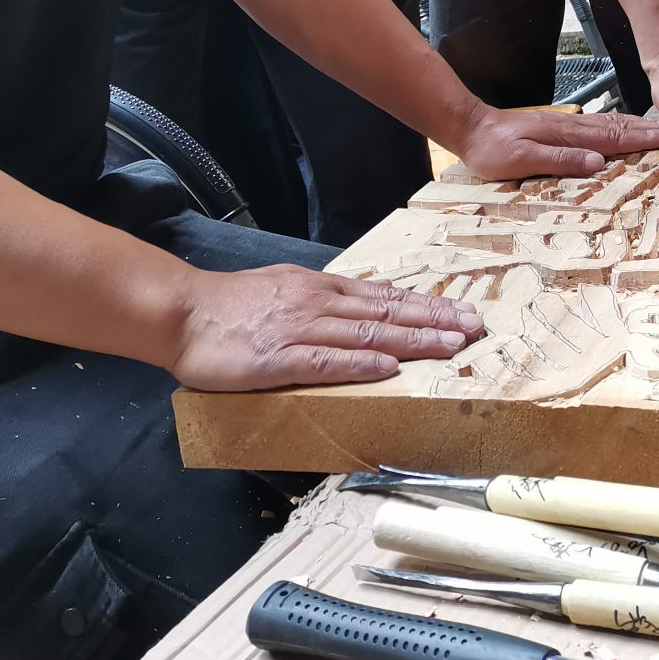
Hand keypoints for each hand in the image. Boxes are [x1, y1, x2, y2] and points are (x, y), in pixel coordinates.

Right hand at [168, 267, 485, 390]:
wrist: (182, 311)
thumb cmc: (230, 307)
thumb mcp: (285, 290)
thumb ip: (321, 303)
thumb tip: (355, 315)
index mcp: (321, 289)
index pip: (384, 298)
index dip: (426, 307)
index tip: (461, 314)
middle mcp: (319, 304)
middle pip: (387, 313)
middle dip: (435, 321)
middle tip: (475, 328)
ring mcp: (300, 330)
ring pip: (368, 335)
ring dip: (413, 341)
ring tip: (451, 347)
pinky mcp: (278, 358)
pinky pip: (326, 362)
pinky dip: (361, 366)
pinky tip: (389, 370)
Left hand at [457, 106, 658, 180]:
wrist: (472, 128)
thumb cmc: (492, 151)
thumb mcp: (520, 160)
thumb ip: (559, 161)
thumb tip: (597, 163)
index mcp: (567, 135)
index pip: (615, 137)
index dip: (646, 139)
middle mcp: (573, 127)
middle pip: (622, 127)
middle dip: (655, 129)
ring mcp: (569, 126)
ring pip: (614, 124)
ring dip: (643, 126)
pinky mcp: (562, 129)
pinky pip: (601, 127)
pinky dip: (623, 127)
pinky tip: (630, 130)